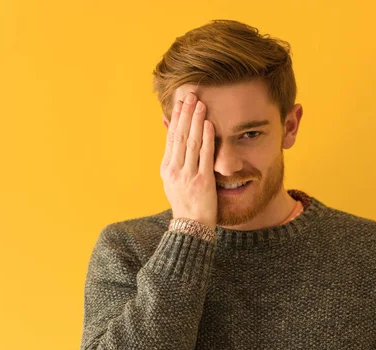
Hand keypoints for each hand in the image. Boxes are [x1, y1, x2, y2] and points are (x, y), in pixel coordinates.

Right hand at [160, 93, 216, 230]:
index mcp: (167, 169)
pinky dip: (206, 139)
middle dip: (185, 114)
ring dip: (195, 121)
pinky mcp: (202, 181)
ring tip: (200, 104)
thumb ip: (174, 159)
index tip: (180, 102)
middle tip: (190, 95)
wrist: (191, 226)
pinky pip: (204, 156)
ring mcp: (188, 175)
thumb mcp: (173, 180)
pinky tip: (208, 125)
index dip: (176, 119)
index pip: (171, 138)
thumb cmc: (185, 203)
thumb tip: (172, 140)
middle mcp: (174, 170)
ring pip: (191, 142)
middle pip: (180, 136)